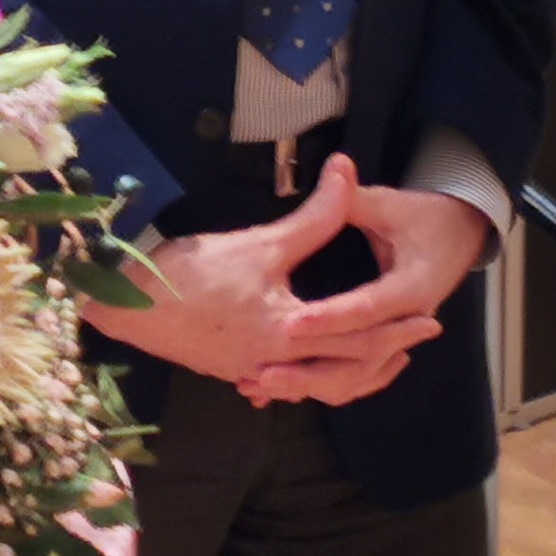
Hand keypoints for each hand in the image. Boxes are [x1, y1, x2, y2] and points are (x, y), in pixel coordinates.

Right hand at [81, 156, 441, 394]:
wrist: (125, 303)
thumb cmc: (189, 273)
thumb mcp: (260, 241)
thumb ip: (313, 214)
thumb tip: (345, 170)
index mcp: (288, 332)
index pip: (359, 335)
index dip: (397, 325)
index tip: (430, 316)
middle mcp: (275, 363)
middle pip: (346, 369)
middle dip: (386, 353)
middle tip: (419, 338)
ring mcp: (252, 372)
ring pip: (316, 385)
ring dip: (351, 372)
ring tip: (377, 357)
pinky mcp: (232, 371)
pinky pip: (284, 385)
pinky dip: (308, 379)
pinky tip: (312, 370)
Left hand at [235, 177, 489, 407]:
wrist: (458, 236)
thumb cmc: (424, 218)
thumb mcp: (390, 205)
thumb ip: (354, 198)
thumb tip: (336, 167)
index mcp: (412, 287)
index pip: (365, 309)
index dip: (328, 318)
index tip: (290, 323)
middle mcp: (406, 322)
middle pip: (357, 359)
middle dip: (308, 367)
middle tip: (261, 370)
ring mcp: (396, 339)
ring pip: (352, 378)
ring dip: (306, 383)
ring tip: (259, 384)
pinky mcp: (382, 346)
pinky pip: (349, 376)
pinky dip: (315, 383)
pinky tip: (273, 389)